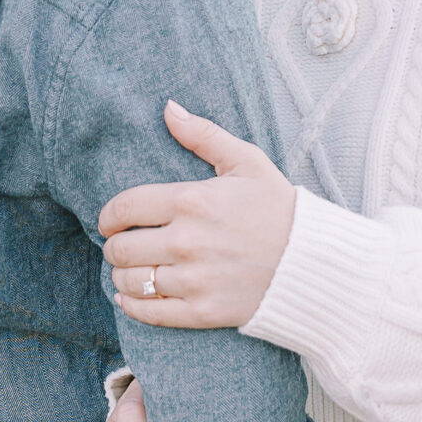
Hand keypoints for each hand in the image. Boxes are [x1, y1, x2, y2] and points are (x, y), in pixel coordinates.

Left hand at [100, 101, 295, 328]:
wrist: (313, 261)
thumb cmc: (278, 207)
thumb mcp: (246, 161)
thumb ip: (204, 134)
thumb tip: (168, 108)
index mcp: (192, 201)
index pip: (124, 208)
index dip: (108, 216)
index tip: (110, 221)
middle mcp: (187, 241)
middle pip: (120, 248)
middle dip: (114, 247)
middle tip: (121, 245)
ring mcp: (194, 279)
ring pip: (130, 282)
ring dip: (122, 276)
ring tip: (130, 271)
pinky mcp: (203, 311)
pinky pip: (151, 313)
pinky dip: (133, 307)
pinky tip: (130, 298)